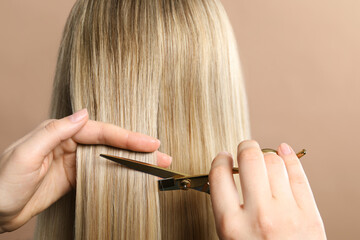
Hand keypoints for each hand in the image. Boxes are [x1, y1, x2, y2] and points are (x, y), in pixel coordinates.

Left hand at [0, 109, 170, 232]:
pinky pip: (102, 171)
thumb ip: (54, 132)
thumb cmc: (2, 182)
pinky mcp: (75, 177)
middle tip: (162, 154)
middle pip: (110, 142)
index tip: (150, 143)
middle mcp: (69, 143)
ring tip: (155, 164)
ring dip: (133, 160)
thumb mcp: (25, 154)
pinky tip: (133, 174)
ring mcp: (74, 161)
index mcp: (59, 132)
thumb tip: (84, 113)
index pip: (100, 131)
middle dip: (137, 147)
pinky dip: (120, 172)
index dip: (126, 136)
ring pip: (110, 156)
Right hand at [209, 140, 325, 239]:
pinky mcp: (310, 215)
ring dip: (267, 155)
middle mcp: (258, 216)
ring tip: (264, 158)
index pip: (219, 175)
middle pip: (250, 160)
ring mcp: (287, 213)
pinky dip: (290, 158)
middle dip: (245, 147)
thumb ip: (226, 211)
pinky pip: (298, 175)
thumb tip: (222, 179)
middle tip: (244, 148)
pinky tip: (284, 152)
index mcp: (231, 225)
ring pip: (275, 162)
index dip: (219, 160)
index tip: (222, 158)